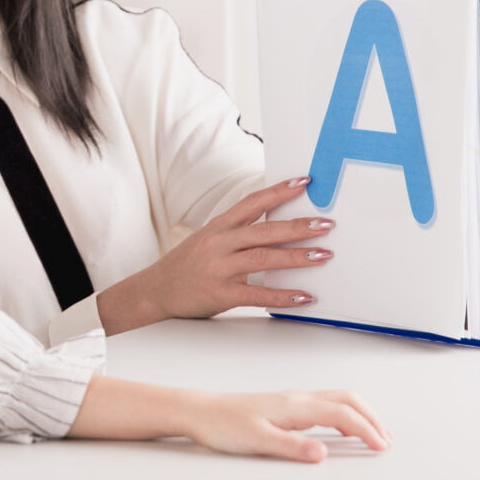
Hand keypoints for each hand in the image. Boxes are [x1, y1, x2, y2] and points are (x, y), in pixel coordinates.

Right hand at [149, 177, 333, 318]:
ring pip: (263, 259)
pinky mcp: (220, 294)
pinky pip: (257, 294)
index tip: (304, 183)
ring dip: (297, 257)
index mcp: (218, 227)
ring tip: (323, 255)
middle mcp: (218, 243)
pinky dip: (283, 296)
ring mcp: (218, 268)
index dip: (279, 191)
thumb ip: (238, 233)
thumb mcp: (207, 239)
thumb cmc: (185, 266)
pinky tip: (304, 296)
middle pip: (264, 230)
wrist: (153, 291)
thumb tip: (278, 227)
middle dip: (298, 226)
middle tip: (326, 224)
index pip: (252, 203)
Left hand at [180, 389, 390, 462]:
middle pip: (346, 400)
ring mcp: (291, 400)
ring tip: (373, 433)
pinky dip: (344, 413)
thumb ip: (292, 447)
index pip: (341, 415)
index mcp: (294, 406)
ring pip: (337, 399)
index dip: (366, 430)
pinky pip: (325, 403)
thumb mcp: (257, 441)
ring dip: (360, 413)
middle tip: (386, 440)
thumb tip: (323, 453)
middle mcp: (296, 399)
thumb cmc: (224, 425)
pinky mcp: (285, 405)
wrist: (201, 411)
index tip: (381, 447)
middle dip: (371, 418)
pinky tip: (341, 428)